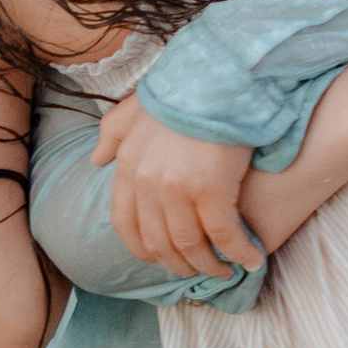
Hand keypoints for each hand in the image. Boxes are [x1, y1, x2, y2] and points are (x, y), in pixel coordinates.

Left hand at [91, 100, 261, 275]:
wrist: (214, 78)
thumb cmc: (180, 93)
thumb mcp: (133, 110)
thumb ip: (111, 135)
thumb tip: (95, 160)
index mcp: (128, 168)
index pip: (126, 225)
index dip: (146, 250)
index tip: (164, 259)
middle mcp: (147, 184)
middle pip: (160, 242)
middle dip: (180, 264)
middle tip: (199, 269)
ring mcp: (177, 189)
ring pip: (191, 245)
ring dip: (210, 264)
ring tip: (225, 269)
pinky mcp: (211, 190)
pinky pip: (224, 235)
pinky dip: (239, 252)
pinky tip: (251, 259)